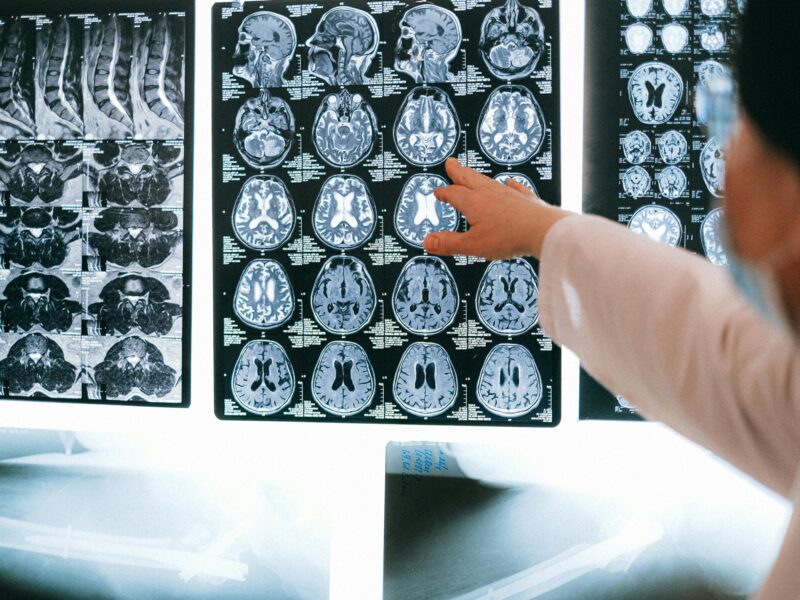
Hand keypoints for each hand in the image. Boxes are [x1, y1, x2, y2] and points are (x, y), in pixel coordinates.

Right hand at [423, 158, 569, 259]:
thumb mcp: (473, 245)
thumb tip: (429, 242)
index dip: (444, 193)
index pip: (453, 194)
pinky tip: (510, 183)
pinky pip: (514, 187)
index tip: (438, 191)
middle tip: (451, 163)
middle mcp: (489, 193)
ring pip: (488, 180)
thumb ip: (450, 243)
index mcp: (474, 202)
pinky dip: (509, 185)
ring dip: (477, 176)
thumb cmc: (509, 236)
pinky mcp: (524, 198)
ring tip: (473, 173)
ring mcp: (508, 193)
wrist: (542, 230)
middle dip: (458, 172)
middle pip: (469, 178)